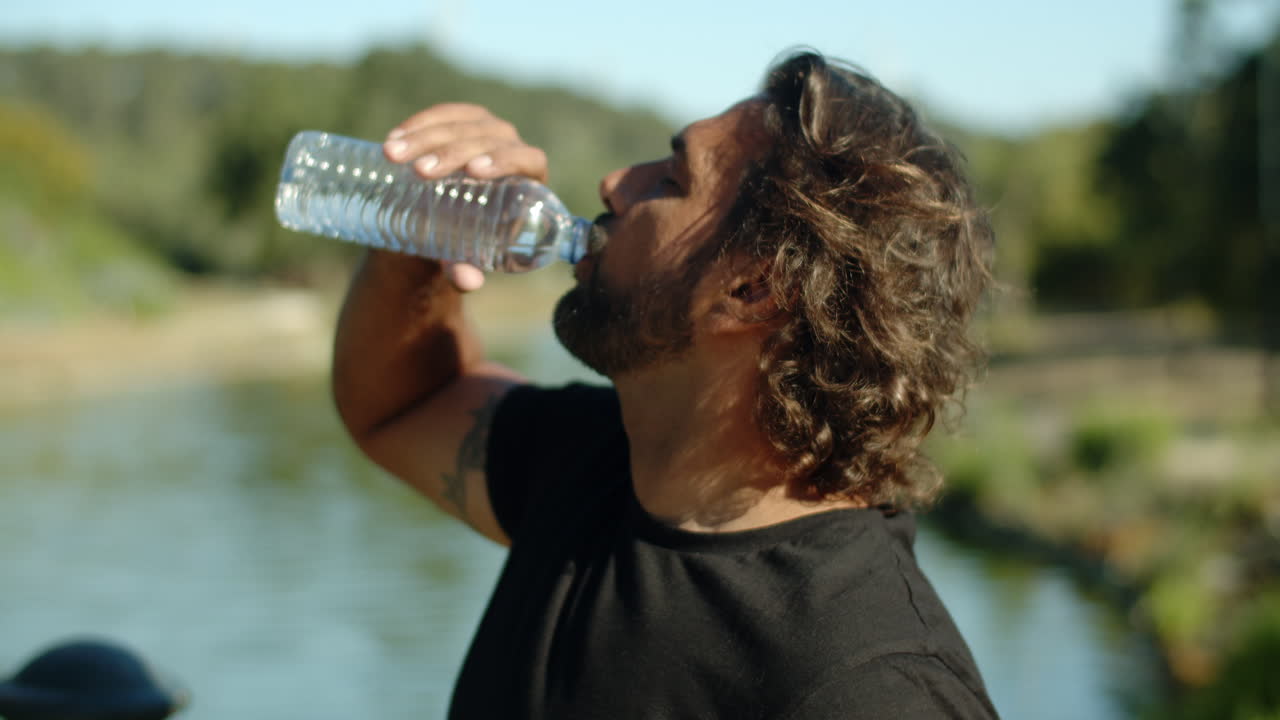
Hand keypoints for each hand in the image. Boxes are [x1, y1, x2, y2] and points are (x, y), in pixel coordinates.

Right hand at [382, 104, 548, 292]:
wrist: (441, 222)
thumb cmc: (465, 243)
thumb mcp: (463, 257)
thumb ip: (465, 269)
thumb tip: (468, 282)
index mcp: (529, 180)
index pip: (527, 159)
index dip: (504, 160)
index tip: (474, 171)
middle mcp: (512, 148)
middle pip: (488, 139)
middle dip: (452, 152)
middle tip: (420, 172)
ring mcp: (487, 130)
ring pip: (462, 124)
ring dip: (426, 136)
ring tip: (393, 154)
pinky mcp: (461, 121)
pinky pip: (444, 114)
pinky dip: (419, 123)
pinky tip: (395, 137)